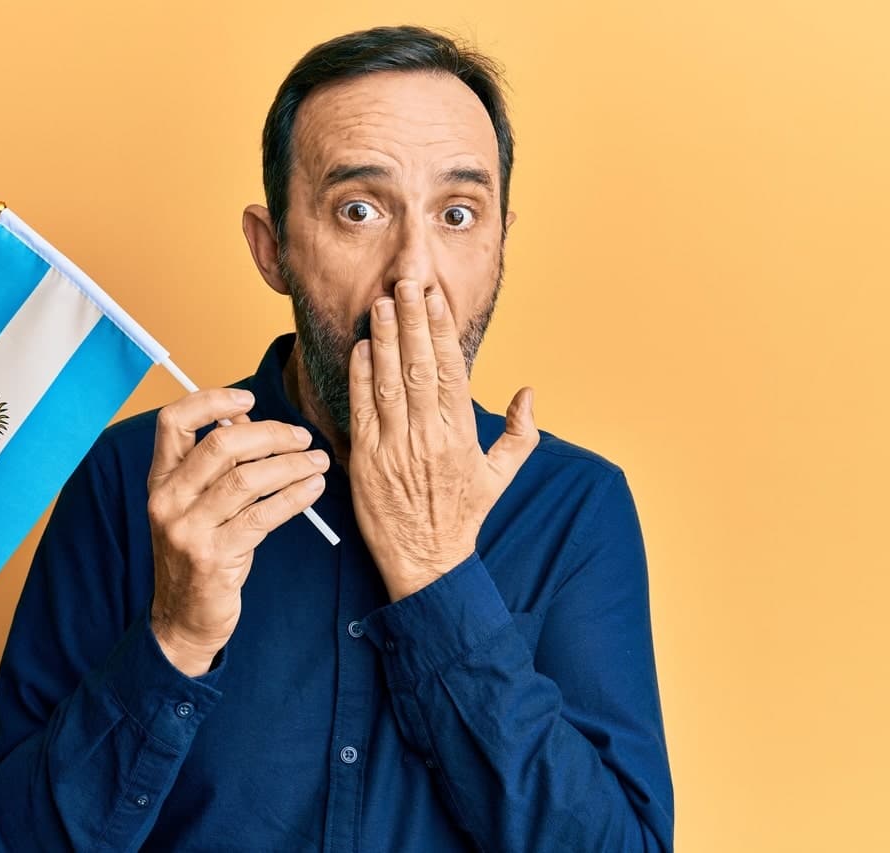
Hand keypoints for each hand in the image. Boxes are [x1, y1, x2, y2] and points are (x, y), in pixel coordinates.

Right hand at [147, 388, 329, 674]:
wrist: (184, 618)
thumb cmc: (199, 553)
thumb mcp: (197, 505)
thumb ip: (218, 463)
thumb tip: (245, 415)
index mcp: (160, 480)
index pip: (174, 421)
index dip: (211, 401)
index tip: (248, 397)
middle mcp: (168, 500)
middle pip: (220, 445)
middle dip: (269, 434)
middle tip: (302, 437)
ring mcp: (188, 530)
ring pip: (246, 479)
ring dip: (290, 465)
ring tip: (318, 462)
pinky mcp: (214, 556)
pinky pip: (263, 516)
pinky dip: (294, 497)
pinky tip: (312, 489)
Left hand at [347, 279, 539, 601]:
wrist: (427, 562)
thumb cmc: (462, 515)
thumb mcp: (500, 476)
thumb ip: (520, 433)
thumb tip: (529, 392)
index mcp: (461, 435)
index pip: (451, 371)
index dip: (442, 331)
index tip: (435, 297)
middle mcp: (429, 437)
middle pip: (420, 368)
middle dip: (412, 322)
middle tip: (405, 283)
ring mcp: (396, 448)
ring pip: (389, 384)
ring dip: (384, 341)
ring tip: (379, 305)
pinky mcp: (367, 461)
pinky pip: (363, 411)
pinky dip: (360, 378)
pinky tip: (360, 348)